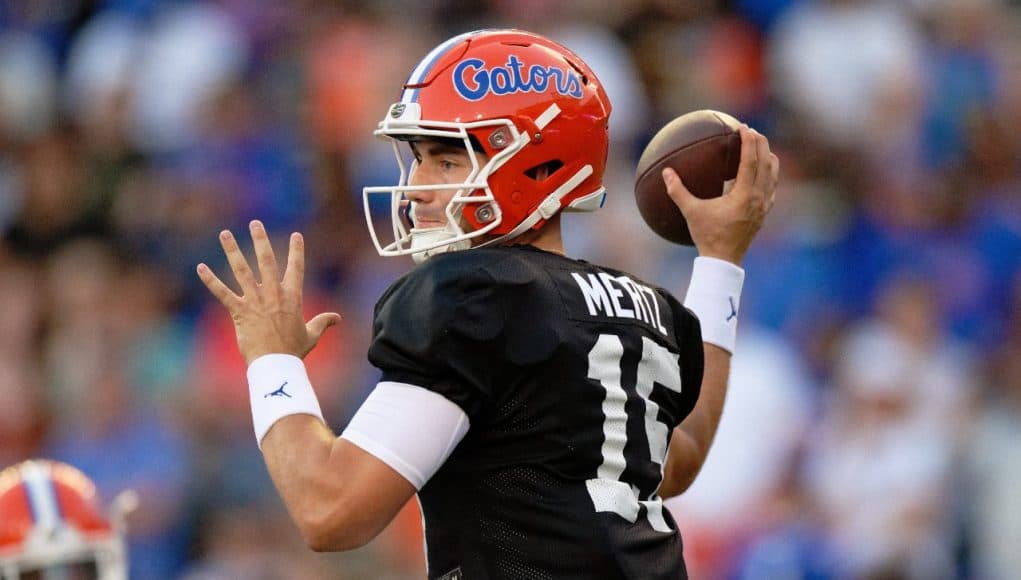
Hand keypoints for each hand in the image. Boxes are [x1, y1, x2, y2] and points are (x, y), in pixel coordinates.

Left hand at [197, 220, 341, 364]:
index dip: (296, 250)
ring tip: (225, 234)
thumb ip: (323, 322)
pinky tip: (201, 268)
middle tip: (255, 223)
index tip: (296, 235)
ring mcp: (255, 301)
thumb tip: (338, 318)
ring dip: (233, 250)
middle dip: (260, 240)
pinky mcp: (239, 311)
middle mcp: (273, 294)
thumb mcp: (311, 334)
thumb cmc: (294, 350)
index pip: (296, 268)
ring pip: (242, 270)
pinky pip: (222, 293)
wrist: (276, 363)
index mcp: (292, 297)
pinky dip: (211, 280)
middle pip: (266, 260)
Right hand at [662, 125, 778, 264]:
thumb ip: (678, 191)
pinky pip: (772, 187)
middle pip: (767, 163)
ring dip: (767, 157)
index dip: (748, 142)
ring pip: (773, 174)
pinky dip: (768, 174)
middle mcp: (758, 198)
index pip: (750, 161)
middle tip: (752, 130)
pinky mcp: (764, 213)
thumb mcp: (691, 212)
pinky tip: (761, 171)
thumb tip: (666, 172)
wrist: (724, 260)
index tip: (743, 127)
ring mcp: (764, 206)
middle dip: (761, 143)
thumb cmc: (707, 236)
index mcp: (744, 195)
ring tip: (759, 146)